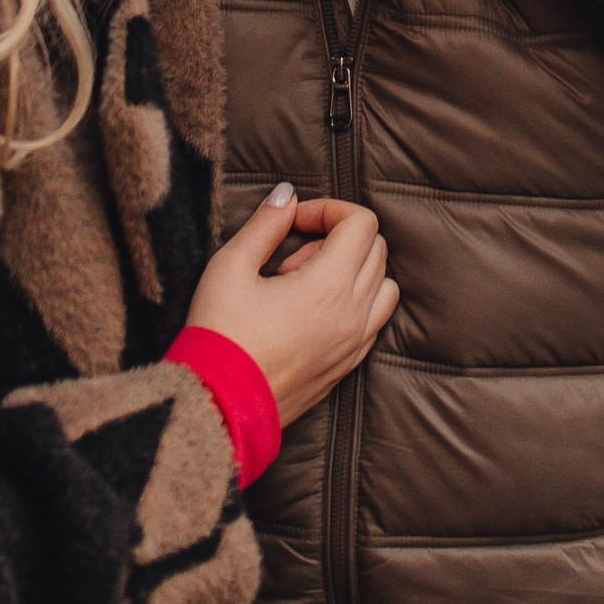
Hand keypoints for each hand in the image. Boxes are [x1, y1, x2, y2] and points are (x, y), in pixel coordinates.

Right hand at [184, 185, 398, 424]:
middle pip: (377, 250)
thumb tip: (287, 195)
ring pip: (385, 287)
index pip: (361, 223)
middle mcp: (353, 315)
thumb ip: (265, 224)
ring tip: (305, 285)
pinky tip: (312, 311)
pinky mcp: (347, 367)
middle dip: (337, 238)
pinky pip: (374, 322)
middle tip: (290, 258)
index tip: (294, 222)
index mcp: (328, 286)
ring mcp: (354, 345)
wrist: (217, 407)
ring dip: (354, 272)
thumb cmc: (219, 336)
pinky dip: (357, 304)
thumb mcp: (230, 267)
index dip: (328, 209)